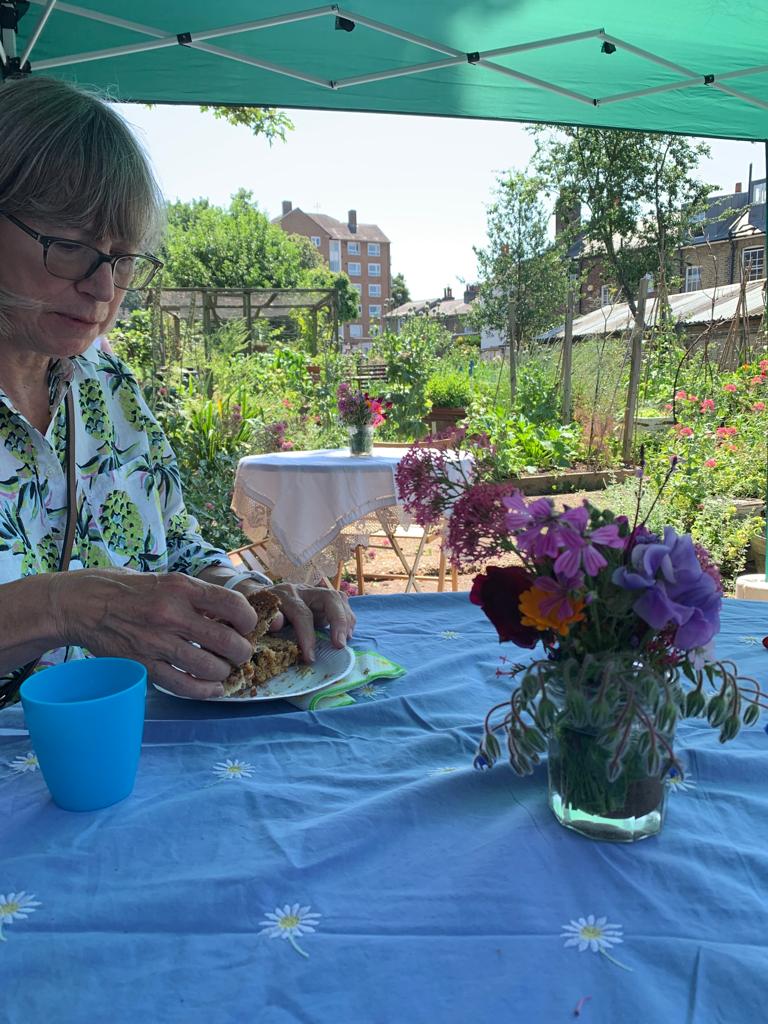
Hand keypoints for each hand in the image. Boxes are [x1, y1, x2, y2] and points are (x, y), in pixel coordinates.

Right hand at [50, 569, 257, 698]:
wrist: (82, 604)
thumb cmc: (127, 588)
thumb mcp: (167, 580)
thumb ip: (197, 596)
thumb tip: (230, 613)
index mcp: (181, 588)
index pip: (233, 605)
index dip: (249, 620)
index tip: (248, 626)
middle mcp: (172, 614)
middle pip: (227, 641)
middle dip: (243, 651)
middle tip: (241, 652)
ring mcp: (157, 642)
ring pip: (209, 667)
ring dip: (225, 672)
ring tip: (225, 669)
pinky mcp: (144, 665)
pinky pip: (183, 685)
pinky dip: (205, 690)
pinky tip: (213, 688)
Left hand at [238, 582, 355, 662]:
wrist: (259, 594)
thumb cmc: (258, 610)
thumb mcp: (256, 615)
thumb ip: (266, 619)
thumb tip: (278, 623)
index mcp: (285, 595)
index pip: (302, 613)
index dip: (307, 636)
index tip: (310, 658)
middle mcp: (303, 590)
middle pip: (329, 598)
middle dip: (338, 621)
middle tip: (340, 645)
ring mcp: (316, 592)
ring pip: (338, 598)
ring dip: (346, 620)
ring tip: (345, 640)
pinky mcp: (323, 599)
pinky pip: (341, 603)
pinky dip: (347, 618)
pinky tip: (346, 634)